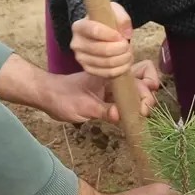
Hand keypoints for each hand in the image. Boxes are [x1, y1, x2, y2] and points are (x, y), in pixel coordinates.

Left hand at [41, 60, 161, 124]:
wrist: (48, 96)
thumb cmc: (62, 97)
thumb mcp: (82, 106)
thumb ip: (102, 110)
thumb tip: (120, 115)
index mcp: (110, 73)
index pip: (139, 73)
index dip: (146, 86)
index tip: (143, 104)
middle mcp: (114, 79)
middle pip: (141, 81)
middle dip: (147, 95)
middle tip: (143, 112)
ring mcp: (112, 89)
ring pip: (135, 92)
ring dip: (141, 103)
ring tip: (140, 116)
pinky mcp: (108, 100)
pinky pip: (125, 102)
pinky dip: (131, 109)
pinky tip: (132, 120)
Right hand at [70, 1, 134, 78]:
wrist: (100, 34)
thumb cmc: (105, 21)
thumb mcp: (113, 11)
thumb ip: (122, 18)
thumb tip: (126, 34)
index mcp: (79, 26)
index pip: (93, 30)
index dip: (110, 34)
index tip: (121, 36)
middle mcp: (76, 43)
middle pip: (101, 49)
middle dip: (120, 48)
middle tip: (128, 45)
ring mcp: (81, 58)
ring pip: (105, 63)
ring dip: (122, 59)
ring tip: (129, 53)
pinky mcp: (88, 69)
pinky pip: (106, 73)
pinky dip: (119, 70)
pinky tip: (125, 63)